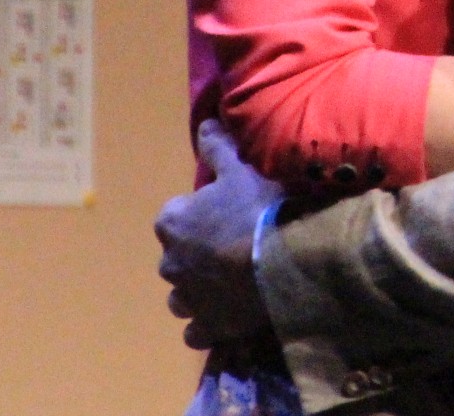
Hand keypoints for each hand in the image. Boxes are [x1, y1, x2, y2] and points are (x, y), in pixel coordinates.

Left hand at [155, 119, 282, 353]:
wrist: (284, 262)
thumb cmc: (258, 209)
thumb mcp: (240, 169)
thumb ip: (217, 148)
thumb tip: (203, 122)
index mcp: (171, 223)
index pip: (175, 216)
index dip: (200, 214)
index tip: (224, 213)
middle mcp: (169, 263)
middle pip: (177, 257)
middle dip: (197, 254)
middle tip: (233, 246)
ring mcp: (186, 299)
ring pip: (182, 296)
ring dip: (199, 290)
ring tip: (231, 283)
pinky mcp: (206, 328)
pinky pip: (197, 330)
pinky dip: (208, 323)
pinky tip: (229, 312)